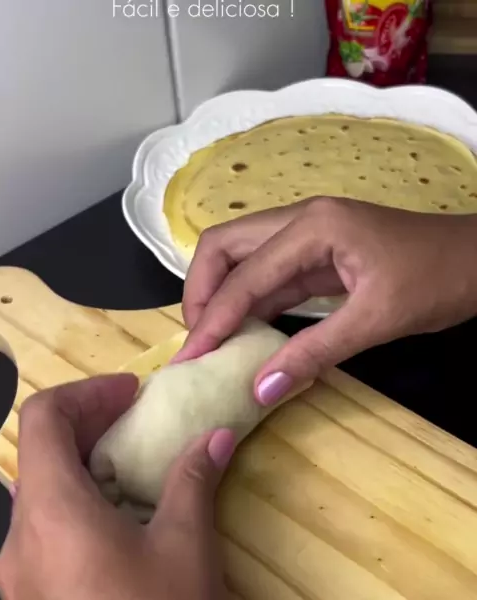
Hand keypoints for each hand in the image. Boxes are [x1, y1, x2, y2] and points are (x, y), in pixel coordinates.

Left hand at [0, 375, 234, 599]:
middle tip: (136, 419)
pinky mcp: (30, 596)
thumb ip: (193, 481)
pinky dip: (78, 501)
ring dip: (85, 464)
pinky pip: (44, 528)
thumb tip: (214, 437)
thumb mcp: (184, 549)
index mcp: (51, 513)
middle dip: (90, 423)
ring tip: (133, 465)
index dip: (87, 392)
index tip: (132, 394)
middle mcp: (19, 538)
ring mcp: (18, 573)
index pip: (44, 418)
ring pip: (41, 491)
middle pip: (40, 451)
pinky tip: (119, 520)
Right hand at [178, 197, 476, 405]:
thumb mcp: (377, 319)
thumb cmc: (437, 280)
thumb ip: (314, 352)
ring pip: (241, 257)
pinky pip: (268, 273)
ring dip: (220, 296)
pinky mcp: (316, 253)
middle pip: (225, 245)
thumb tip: (261, 389)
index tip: (192, 357)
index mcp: (313, 226)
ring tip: (210, 340)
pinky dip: (250, 302)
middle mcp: (300, 220)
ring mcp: (306, 234)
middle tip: (197, 339)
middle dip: (201, 292)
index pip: (245, 275)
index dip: (214, 319)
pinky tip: (243, 331)